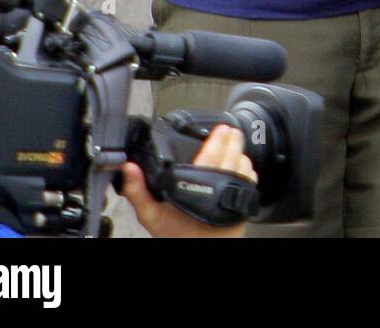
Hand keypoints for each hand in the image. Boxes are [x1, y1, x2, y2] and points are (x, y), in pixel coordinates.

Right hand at [118, 124, 257, 237]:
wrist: (196, 251)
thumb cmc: (176, 233)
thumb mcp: (152, 215)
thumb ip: (139, 191)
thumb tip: (128, 168)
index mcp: (197, 188)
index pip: (212, 155)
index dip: (218, 139)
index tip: (220, 128)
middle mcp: (220, 190)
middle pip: (233, 156)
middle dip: (233, 140)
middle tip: (230, 131)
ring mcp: (234, 198)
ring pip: (244, 166)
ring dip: (241, 153)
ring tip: (234, 145)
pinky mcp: (244, 205)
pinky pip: (251, 181)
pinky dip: (247, 170)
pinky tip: (240, 165)